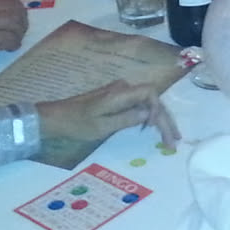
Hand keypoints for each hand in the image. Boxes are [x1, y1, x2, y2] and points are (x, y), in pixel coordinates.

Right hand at [0, 0, 28, 79]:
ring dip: (19, 33)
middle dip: (21, 21)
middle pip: (15, 8)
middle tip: (18, 33)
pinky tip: (9, 48)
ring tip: (14, 41)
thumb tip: (2, 12)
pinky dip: (13, 44)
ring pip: (15, 21)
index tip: (15, 20)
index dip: (16, 9)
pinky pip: (7, 38)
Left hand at [34, 80, 179, 166]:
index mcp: (120, 93)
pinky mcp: (116, 98)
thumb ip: (127, 118)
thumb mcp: (102, 126)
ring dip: (158, 119)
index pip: (151, 94)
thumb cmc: (77, 123)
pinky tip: (152, 129)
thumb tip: (150, 115)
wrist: (55, 117)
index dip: (159, 111)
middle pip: (152, 99)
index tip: (157, 130)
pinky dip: (148, 117)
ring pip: (147, 102)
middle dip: (165, 119)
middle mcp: (123, 88)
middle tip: (173, 140)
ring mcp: (119, 92)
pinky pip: (138, 104)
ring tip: (168, 138)